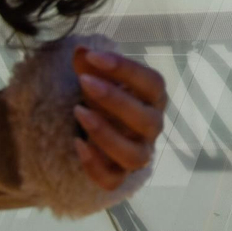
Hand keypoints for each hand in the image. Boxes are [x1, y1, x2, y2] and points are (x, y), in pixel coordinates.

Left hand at [71, 46, 166, 189]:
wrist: (96, 130)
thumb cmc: (103, 98)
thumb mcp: (97, 78)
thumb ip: (90, 65)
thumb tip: (81, 50)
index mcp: (154, 99)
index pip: (153, 83)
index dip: (125, 69)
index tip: (94, 56)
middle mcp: (152, 128)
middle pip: (147, 120)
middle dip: (115, 100)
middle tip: (84, 83)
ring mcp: (138, 154)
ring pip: (134, 156)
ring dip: (106, 134)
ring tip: (78, 112)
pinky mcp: (119, 176)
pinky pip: (112, 180)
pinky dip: (95, 165)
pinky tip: (77, 144)